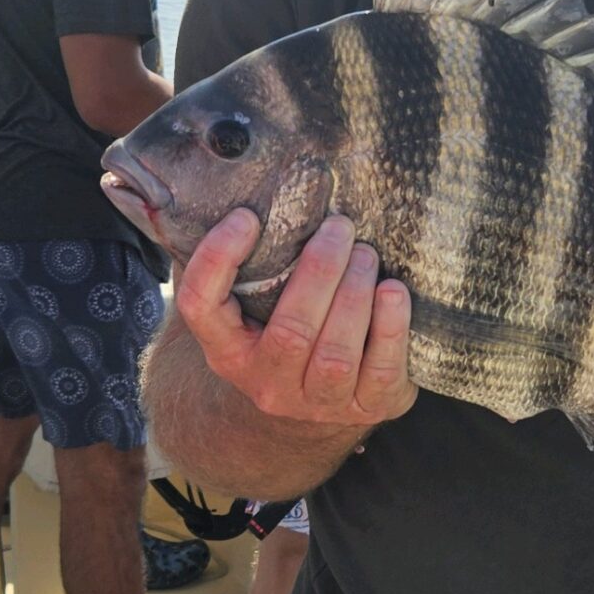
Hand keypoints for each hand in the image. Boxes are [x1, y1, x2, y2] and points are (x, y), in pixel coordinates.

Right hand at [175, 209, 415, 430]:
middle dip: (320, 272)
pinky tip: (393, 292)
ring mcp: (317, 402)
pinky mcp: (368, 406)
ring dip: (354, 296)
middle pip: (290, 332)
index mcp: (227, 351)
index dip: (217, 260)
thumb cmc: (283, 329)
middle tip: (340, 227)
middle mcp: (267, 383)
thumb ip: (234, 259)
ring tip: (366, 254)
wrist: (319, 407)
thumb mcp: (250, 305)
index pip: (200, 307)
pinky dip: (390, 328)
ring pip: (335, 355)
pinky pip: (381, 371)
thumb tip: (223, 187)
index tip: (247, 217)